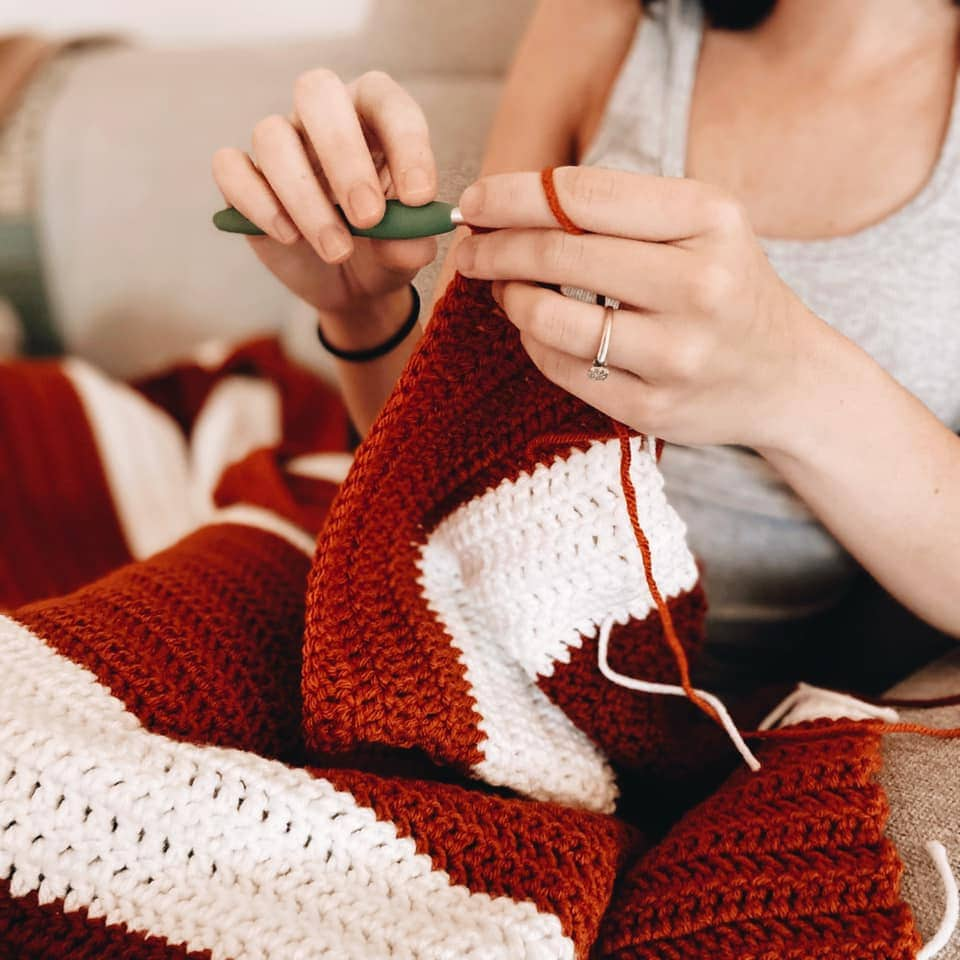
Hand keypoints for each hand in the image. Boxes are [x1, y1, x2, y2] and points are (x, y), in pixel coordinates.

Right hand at [212, 69, 438, 338]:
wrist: (352, 289)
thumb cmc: (385, 252)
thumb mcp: (407, 252)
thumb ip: (412, 240)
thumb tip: (403, 235)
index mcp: (372, 120)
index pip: (385, 101)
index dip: (406, 143)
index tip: (418, 198)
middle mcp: (321, 120)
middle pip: (317, 92)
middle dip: (345, 156)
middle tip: (369, 218)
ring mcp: (279, 145)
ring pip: (272, 136)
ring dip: (306, 198)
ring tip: (337, 250)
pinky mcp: (243, 179)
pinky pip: (230, 167)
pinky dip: (258, 203)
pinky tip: (289, 237)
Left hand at [454, 166, 831, 452]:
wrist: (784, 376)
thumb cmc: (726, 286)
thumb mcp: (698, 225)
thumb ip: (615, 208)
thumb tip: (503, 208)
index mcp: (709, 218)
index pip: (580, 195)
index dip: (510, 197)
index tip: (472, 202)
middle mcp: (699, 284)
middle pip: (559, 254)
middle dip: (494, 247)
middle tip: (468, 248)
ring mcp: (676, 354)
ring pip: (550, 319)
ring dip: (508, 298)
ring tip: (500, 288)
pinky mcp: (652, 407)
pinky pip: (562, 368)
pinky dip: (534, 342)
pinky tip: (535, 328)